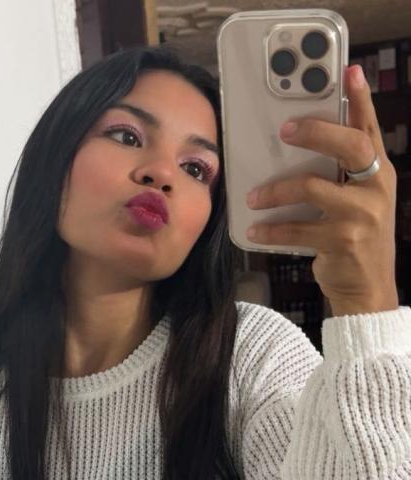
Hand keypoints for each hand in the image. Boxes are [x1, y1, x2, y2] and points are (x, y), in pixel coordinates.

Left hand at [244, 65, 398, 316]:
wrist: (367, 289)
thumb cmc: (354, 237)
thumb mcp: (355, 201)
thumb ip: (337, 176)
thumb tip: (291, 150)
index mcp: (378, 173)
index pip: (371, 129)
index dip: (361, 100)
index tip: (349, 71)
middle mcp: (376, 188)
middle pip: (350, 147)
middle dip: (316, 132)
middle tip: (284, 129)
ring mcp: (363, 216)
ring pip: (313, 188)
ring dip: (276, 190)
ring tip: (252, 196)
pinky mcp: (343, 241)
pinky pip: (297, 228)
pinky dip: (271, 229)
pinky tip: (255, 229)